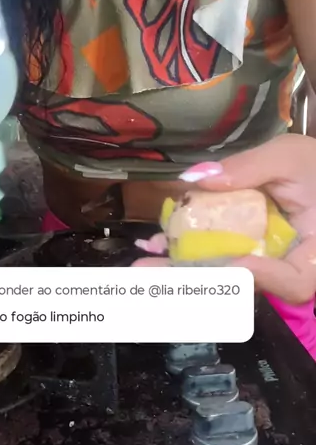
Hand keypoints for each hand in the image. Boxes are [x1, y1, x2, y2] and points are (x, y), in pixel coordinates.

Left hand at [132, 134, 315, 304]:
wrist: (313, 172)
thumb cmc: (314, 166)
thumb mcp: (290, 157)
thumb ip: (251, 166)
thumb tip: (198, 178)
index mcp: (312, 251)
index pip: (296, 281)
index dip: (266, 279)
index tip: (239, 262)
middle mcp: (284, 266)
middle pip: (247, 286)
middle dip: (199, 283)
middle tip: (156, 274)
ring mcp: (259, 263)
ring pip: (223, 277)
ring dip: (184, 272)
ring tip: (146, 263)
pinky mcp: (241, 252)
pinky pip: (214, 259)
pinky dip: (186, 254)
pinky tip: (157, 245)